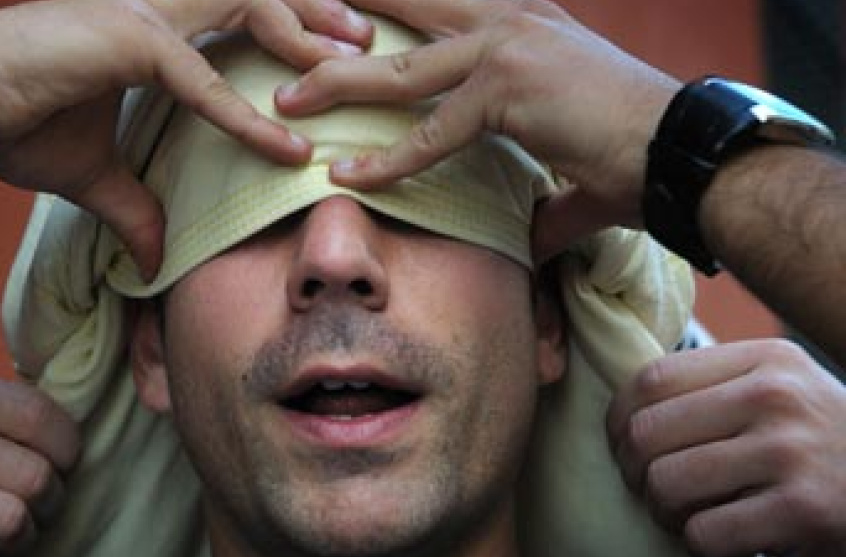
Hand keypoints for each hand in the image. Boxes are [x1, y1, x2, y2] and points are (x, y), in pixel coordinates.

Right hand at [0, 0, 372, 277]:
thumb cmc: (18, 121)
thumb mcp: (93, 174)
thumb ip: (135, 206)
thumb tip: (155, 257)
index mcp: (157, 27)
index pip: (240, 12)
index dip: (288, 25)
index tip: (331, 51)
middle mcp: (159, 6)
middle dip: (316, 11)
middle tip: (364, 42)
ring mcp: (146, 15)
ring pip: (248, 6)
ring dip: (305, 35)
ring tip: (352, 63)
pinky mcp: (130, 39)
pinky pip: (207, 82)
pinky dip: (251, 121)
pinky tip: (291, 151)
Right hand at [0, 372, 80, 555]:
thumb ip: (12, 417)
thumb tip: (91, 415)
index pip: (38, 416)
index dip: (68, 452)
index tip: (58, 466)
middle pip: (33, 475)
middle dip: (47, 502)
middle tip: (29, 509)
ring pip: (12, 522)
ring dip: (22, 538)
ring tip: (0, 532)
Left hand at [273, 0, 678, 261]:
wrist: (684, 148)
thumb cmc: (632, 147)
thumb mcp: (567, 146)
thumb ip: (535, 188)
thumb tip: (527, 235)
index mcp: (519, 18)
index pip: (433, 2)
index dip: (383, 5)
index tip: (336, 12)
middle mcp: (508, 18)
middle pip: (403, 13)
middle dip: (340, 29)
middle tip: (288, 36)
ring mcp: (506, 46)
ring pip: (400, 68)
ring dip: (339, 82)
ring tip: (289, 98)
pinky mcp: (508, 87)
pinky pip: (431, 130)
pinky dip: (387, 158)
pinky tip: (347, 173)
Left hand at [607, 340, 845, 556]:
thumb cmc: (821, 440)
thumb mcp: (779, 389)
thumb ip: (712, 387)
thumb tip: (624, 409)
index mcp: (763, 360)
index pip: (652, 378)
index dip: (619, 417)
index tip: (623, 443)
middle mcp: (775, 397)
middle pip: (647, 432)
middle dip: (633, 470)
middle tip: (650, 487)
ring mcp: (790, 452)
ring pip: (666, 483)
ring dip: (663, 510)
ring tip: (684, 513)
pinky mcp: (803, 510)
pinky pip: (704, 533)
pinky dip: (698, 542)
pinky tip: (721, 536)